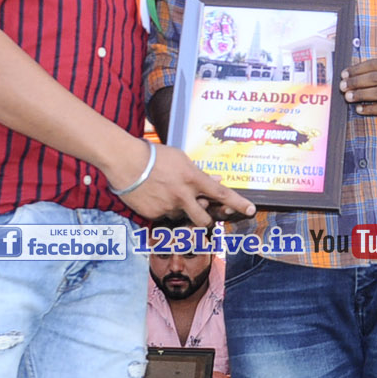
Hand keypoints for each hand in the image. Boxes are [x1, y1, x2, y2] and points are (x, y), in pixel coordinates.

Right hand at [107, 139, 254, 228]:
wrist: (125, 162)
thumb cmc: (154, 155)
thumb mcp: (181, 159)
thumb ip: (199, 174)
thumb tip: (216, 182)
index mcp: (193, 179)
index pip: (221, 195)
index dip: (238, 203)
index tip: (251, 210)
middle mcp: (183, 196)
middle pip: (205, 220)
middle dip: (207, 221)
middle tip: (204, 214)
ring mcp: (168, 207)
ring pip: (182, 217)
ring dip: (180, 211)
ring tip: (166, 193)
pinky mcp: (153, 215)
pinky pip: (164, 217)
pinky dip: (163, 209)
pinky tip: (153, 195)